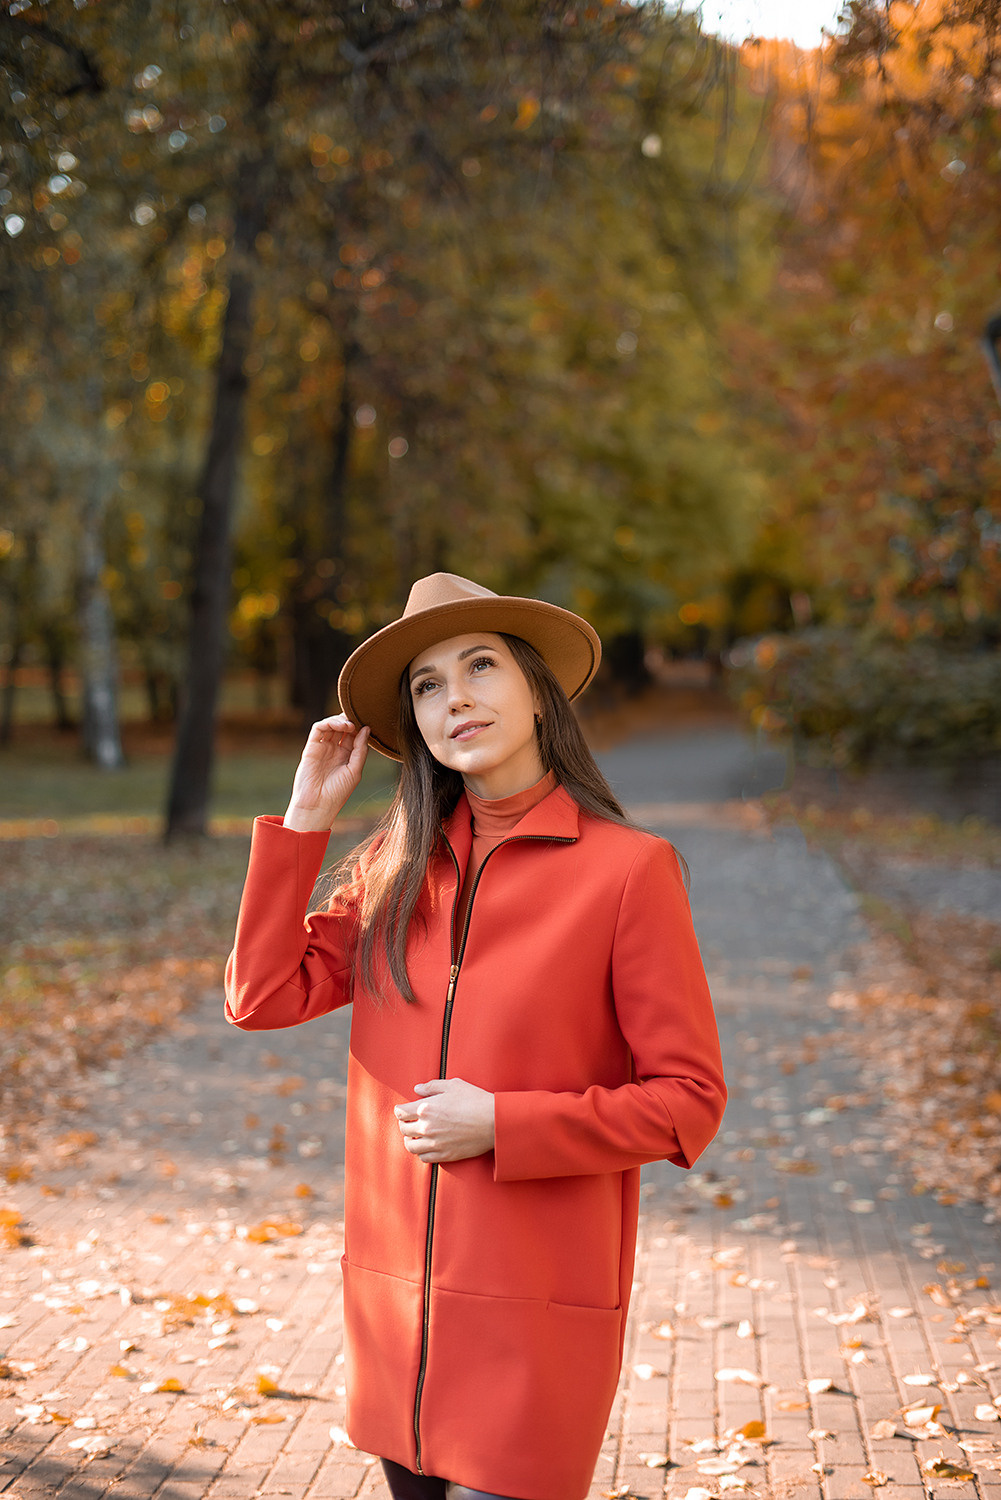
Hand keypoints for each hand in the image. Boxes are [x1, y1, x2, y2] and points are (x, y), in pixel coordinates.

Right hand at [283, 715, 370, 831]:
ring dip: (341, 720)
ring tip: (350, 725)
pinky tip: (341, 726)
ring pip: (331, 725)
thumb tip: (366, 728)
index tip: (368, 724)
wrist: (318, 804)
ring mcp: (322, 747)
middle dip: (351, 720)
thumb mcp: (355, 770)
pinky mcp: (311, 747)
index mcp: (346, 755)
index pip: (354, 735)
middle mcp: (334, 750)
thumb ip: (361, 749)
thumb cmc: (338, 792)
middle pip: (342, 727)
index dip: (360, 727)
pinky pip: (318, 728)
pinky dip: (329, 722)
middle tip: (358, 719)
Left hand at [395, 1078, 495, 1163]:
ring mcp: (435, 1143)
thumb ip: (432, 1086)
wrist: (494, 1121)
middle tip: (409, 1122)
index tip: (403, 1110)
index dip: (400, 1110)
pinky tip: (426, 1146)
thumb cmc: (475, 1100)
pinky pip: (424, 1158)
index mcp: (426, 1108)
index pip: (400, 1113)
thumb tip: (417, 1089)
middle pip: (403, 1129)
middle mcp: (427, 1127)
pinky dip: (422, 1152)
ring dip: (410, 1140)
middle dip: (404, 1124)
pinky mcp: (444, 1155)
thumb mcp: (453, 1085)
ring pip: (411, 1146)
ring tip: (415, 1136)